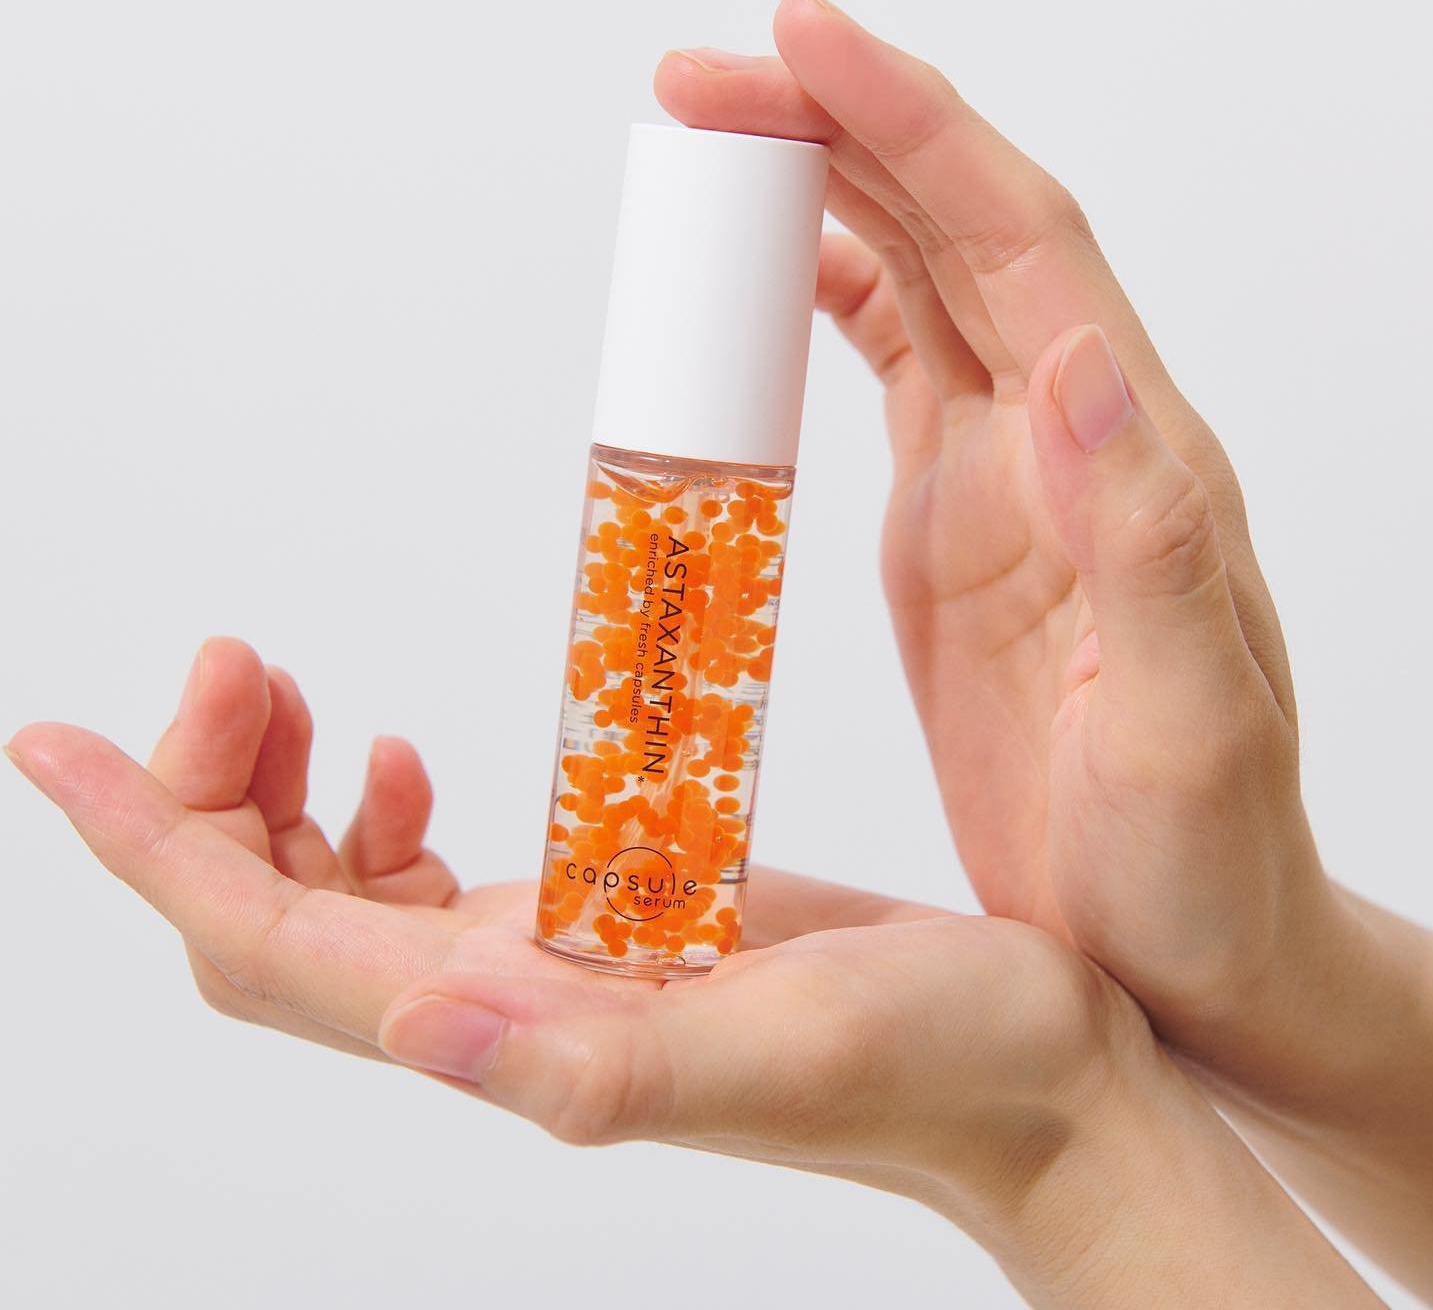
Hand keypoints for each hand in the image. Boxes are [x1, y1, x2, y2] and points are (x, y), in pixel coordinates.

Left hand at [0, 640, 1117, 1202]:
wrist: (1034, 1072)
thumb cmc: (945, 1063)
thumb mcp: (790, 1049)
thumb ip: (601, 1066)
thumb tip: (419, 1021)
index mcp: (525, 1031)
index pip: (271, 950)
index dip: (153, 851)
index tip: (56, 745)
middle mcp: (511, 1004)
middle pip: (274, 919)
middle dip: (206, 795)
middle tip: (231, 662)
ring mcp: (551, 964)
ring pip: (337, 892)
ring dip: (280, 791)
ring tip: (283, 686)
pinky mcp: (608, 918)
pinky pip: (438, 869)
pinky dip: (381, 801)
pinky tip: (397, 754)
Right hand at [652, 0, 1432, 1296]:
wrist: (1182, 937)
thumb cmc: (1196, 856)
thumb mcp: (1189, 725)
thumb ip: (1150, 544)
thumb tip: (1081, 359)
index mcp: (1125, 458)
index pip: (1016, 240)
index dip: (913, 123)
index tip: (800, 41)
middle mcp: (1069, 438)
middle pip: (948, 227)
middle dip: (831, 130)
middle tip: (701, 83)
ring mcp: (1009, 474)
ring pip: (913, 279)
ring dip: (820, 195)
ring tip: (715, 147)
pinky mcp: (957, 522)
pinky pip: (887, 369)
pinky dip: (822, 301)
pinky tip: (765, 282)